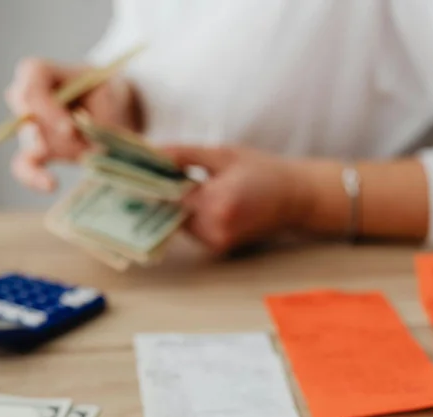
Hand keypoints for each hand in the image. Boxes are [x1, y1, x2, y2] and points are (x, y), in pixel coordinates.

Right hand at [5, 57, 139, 192]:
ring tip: (87, 152)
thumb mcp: (109, 96)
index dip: (45, 106)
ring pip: (30, 140)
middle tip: (74, 135)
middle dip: (50, 128)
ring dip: (60, 150)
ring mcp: (29, 126)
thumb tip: (90, 145)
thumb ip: (98, 116)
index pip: (30, 82)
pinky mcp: (35, 151)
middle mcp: (26, 98)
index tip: (68, 127)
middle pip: (24, 111)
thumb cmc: (106, 95)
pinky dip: (33, 176)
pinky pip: (24, 165)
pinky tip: (51, 184)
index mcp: (40, 73)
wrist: (111, 112)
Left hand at [161, 146, 309, 254]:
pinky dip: (190, 213)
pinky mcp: (218, 247)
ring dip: (177, 204)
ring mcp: (217, 242)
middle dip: (164, 192)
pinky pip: (192, 229)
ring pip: (179, 221)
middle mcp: (215, 229)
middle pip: (170, 211)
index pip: (167, 195)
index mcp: (217, 203)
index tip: (137, 168)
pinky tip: (200, 197)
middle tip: (158, 171)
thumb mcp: (222, 154)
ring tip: (186, 182)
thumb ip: (183, 155)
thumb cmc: (261, 170)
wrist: (295, 198)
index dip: (151, 180)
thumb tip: (149, 153)